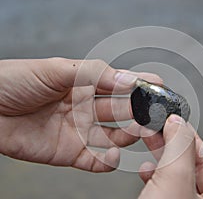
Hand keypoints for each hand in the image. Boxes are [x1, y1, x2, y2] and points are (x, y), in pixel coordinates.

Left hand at [0, 57, 161, 171]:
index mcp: (86, 84)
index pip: (120, 84)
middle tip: (155, 114)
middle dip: (141, 112)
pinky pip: (96, 161)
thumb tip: (128, 78)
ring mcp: (81, 131)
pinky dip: (107, 161)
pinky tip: (112, 156)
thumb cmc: (14, 81)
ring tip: (138, 132)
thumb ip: (93, 73)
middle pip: (122, 111)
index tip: (160, 86)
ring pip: (115, 136)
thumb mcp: (55, 69)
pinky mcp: (71, 152)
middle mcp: (87, 108)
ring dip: (130, 136)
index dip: (141, 84)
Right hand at [138, 114, 202, 198]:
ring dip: (158, 155)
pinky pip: (161, 185)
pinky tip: (144, 169)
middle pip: (189, 165)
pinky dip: (151, 173)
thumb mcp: (176, 179)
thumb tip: (178, 124)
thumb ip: (180, 147)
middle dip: (170, 143)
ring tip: (148, 139)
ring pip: (172, 174)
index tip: (174, 122)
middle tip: (157, 127)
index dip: (190, 137)